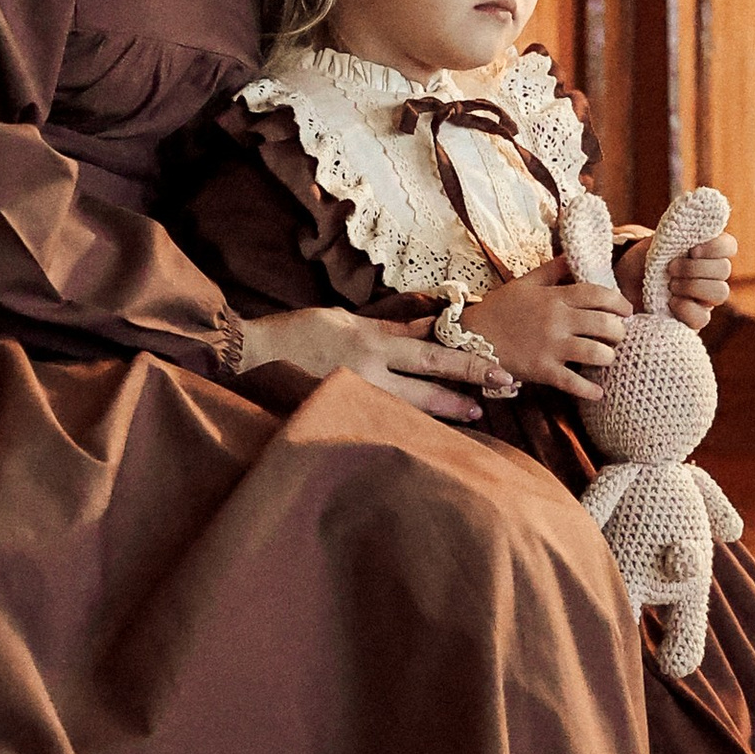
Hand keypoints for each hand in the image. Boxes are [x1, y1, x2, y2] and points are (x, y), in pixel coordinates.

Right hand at [236, 303, 497, 426]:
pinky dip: (410, 425)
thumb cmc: (299, 332)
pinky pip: (384, 420)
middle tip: (500, 391)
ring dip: (445, 410)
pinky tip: (428, 433)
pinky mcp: (342, 412)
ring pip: (410, 407)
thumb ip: (388, 328)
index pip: (430, 352)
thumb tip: (427, 330)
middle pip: (428, 381)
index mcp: (372, 342)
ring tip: (473, 413)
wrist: (254, 356)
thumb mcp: (346, 320)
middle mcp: (369, 371)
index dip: (466, 361)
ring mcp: (356, 395)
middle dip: (466, 388)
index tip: (496, 368)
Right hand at [471, 258, 628, 400]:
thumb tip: (572, 255)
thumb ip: (552, 270)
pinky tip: (598, 392)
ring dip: (608, 357)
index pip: (597, 294)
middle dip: (619, 331)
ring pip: (596, 352)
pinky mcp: (543, 370)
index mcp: (554, 297)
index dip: (618, 301)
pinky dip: (590, 390)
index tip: (627, 310)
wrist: (470, 337)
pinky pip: (574, 382)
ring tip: (606, 358)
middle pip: (605, 323)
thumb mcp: (524, 283)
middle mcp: (557, 320)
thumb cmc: (499, 309)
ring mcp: (551, 346)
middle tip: (618, 336)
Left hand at [614, 230, 736, 332]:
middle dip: (695, 268)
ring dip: (693, 286)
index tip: (691, 249)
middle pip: (724, 270)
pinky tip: (670, 302)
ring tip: (670, 284)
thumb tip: (697, 208)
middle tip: (670, 268)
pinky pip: (703, 318)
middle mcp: (710, 275)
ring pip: (720, 292)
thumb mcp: (658, 241)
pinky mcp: (693, 320)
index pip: (729, 246)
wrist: (623, 284)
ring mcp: (704, 298)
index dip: (715, 248)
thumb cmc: (643, 260)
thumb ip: (679, 229)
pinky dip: (686, 308)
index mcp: (706, 252)